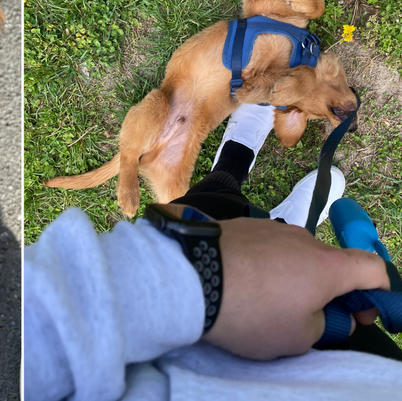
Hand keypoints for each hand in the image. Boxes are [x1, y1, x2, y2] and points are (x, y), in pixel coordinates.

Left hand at [202, 217, 388, 359]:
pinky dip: (259, 267)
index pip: (373, 269)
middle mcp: (303, 238)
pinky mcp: (238, 225)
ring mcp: (269, 227)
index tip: (361, 313)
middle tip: (303, 317)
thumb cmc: (249, 310)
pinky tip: (238, 285)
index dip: (376, 293)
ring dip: (287, 278)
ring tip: (259, 302)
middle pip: (328, 265)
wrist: (187, 276)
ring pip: (292, 257)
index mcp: (328, 265)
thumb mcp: (297, 338)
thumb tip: (321, 313)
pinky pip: (261, 250)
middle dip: (323, 291)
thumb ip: (322, 326)